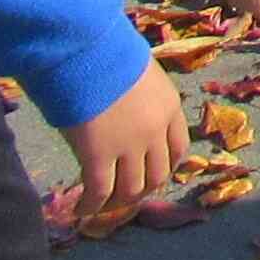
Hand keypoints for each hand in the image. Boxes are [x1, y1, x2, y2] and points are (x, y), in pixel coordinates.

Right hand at [61, 59, 187, 214]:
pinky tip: (81, 210)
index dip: (166, 167)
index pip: (178, 148)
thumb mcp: (141, 74)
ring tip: (101, 204)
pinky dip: (91, 206)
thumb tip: (127, 113)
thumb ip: (142, 99)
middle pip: (157, 174)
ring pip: (131, 189)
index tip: (152, 175)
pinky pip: (99, 191)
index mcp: (170, 107)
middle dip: (141, 189)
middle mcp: (155, 130)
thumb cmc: (108, 53)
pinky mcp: (98, 155)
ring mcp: (129, 145)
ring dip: (117, 202)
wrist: (88, 50)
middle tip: (124, 195)